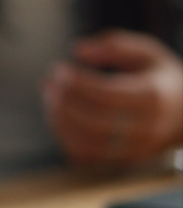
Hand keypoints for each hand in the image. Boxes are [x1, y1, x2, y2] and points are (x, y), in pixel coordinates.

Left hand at [43, 29, 182, 166]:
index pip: (107, 94)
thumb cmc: (160, 80)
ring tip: (50, 98)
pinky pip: (87, 157)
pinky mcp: (123, 161)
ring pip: (87, 143)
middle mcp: (147, 127)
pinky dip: (66, 139)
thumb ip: (115, 46)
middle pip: (94, 121)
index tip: (59, 69)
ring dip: (59, 121)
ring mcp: (136, 148)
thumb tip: (78, 49)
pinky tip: (58, 118)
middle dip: (64, 102)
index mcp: (154, 97)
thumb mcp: (147, 53)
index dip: (77, 82)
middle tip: (48, 83)